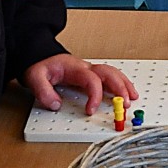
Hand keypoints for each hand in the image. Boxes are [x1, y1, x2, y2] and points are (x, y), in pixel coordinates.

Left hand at [23, 55, 137, 114]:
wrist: (40, 56)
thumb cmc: (41, 66)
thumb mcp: (35, 77)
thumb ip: (43, 91)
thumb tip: (56, 104)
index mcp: (75, 68)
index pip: (92, 79)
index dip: (94, 95)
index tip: (90, 110)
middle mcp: (86, 68)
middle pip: (109, 74)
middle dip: (119, 88)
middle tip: (124, 104)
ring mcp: (90, 70)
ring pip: (113, 73)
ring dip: (124, 85)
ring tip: (132, 98)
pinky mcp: (91, 75)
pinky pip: (111, 76)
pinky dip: (121, 83)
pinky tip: (127, 92)